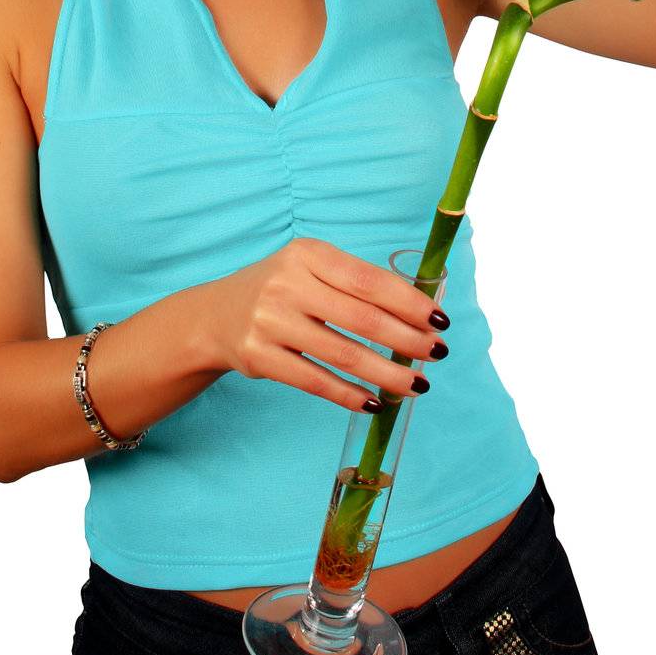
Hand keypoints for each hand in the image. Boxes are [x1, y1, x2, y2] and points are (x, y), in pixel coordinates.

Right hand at [201, 236, 449, 412]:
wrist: (215, 316)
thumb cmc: (281, 290)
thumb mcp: (310, 269)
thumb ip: (354, 284)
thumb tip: (418, 314)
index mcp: (308, 253)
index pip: (369, 280)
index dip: (409, 302)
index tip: (440, 320)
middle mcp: (287, 283)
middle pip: (361, 318)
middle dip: (407, 340)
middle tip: (437, 354)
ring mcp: (270, 321)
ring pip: (342, 354)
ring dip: (387, 374)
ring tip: (417, 384)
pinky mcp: (258, 358)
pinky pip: (315, 382)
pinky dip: (350, 395)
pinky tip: (375, 401)